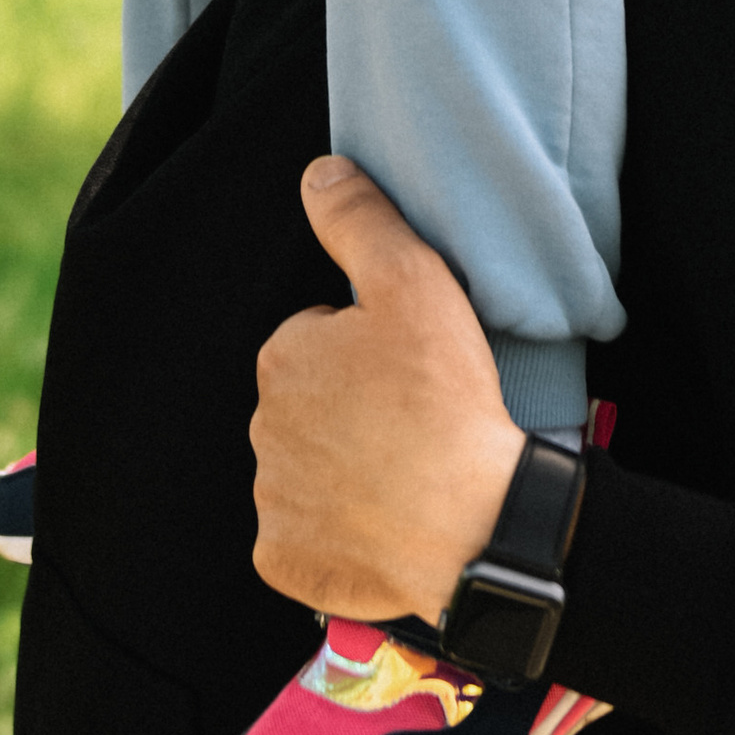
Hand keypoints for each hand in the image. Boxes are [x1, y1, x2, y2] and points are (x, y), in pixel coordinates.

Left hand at [249, 159, 523, 625]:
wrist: (474, 527)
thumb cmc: (446, 404)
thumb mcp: (415, 284)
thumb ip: (361, 220)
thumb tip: (319, 173)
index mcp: (282, 357)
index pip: (319, 340)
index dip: (372, 351)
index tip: (412, 372)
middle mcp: (261, 429)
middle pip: (311, 406)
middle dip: (353, 409)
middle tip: (415, 422)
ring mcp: (270, 501)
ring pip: (308, 471)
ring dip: (348, 470)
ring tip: (410, 475)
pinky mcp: (283, 560)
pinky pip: (304, 539)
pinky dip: (337, 534)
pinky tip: (385, 525)